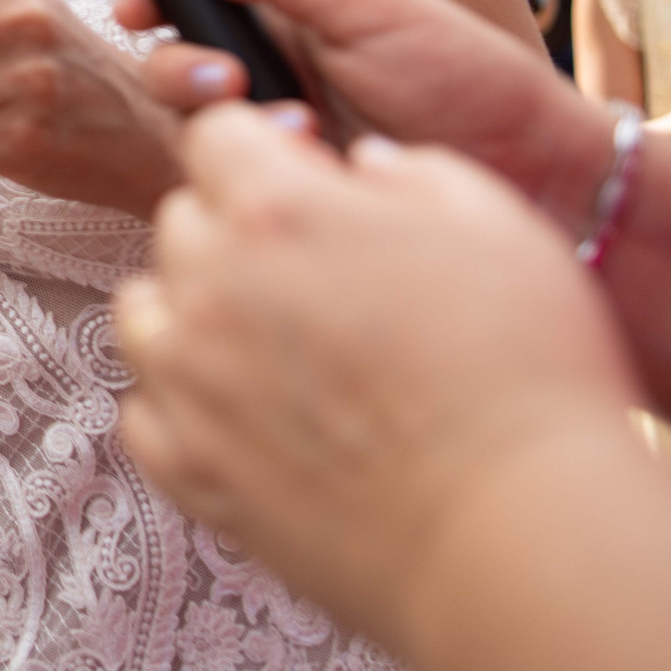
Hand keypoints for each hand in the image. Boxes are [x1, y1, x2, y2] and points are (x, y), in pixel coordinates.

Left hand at [115, 107, 639, 654]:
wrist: (522, 534)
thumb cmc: (525, 371)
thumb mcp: (494, 223)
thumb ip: (410, 172)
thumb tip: (361, 168)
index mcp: (275, 210)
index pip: (216, 136)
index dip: (265, 152)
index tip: (305, 181)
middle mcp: (210, 286)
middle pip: (180, 221)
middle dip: (235, 230)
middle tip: (315, 274)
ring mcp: (188, 384)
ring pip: (146, 309)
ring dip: (194, 310)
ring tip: (277, 344)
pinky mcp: (188, 470)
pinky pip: (145, 409)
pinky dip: (184, 403)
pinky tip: (254, 412)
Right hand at [122, 0, 608, 216]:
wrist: (536, 175)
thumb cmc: (471, 80)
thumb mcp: (382, 11)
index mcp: (288, 22)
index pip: (193, 1)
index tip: (136, 8)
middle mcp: (272, 79)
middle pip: (176, 68)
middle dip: (181, 69)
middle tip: (230, 81)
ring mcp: (279, 143)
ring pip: (195, 130)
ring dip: (223, 124)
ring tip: (299, 130)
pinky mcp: (293, 199)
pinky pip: (234, 189)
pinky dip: (255, 177)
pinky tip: (308, 169)